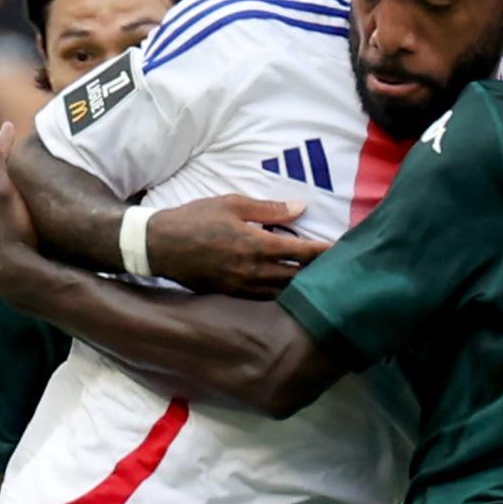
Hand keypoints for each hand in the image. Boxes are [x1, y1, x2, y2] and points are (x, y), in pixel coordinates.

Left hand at [0, 123, 40, 292]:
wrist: (21, 279)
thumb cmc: (13, 233)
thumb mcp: (2, 193)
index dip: (0, 144)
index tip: (12, 126)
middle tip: (13, 149)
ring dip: (4, 191)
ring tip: (17, 180)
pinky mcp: (3, 252)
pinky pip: (4, 223)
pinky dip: (10, 212)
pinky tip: (20, 216)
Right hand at [148, 195, 331, 298]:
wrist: (160, 245)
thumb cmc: (196, 219)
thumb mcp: (232, 203)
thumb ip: (270, 208)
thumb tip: (301, 207)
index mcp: (257, 244)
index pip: (302, 252)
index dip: (325, 252)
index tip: (343, 250)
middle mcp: (253, 271)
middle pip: (298, 277)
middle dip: (319, 273)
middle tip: (337, 268)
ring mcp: (242, 287)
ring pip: (283, 292)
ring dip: (301, 287)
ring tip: (318, 281)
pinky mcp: (232, 296)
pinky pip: (265, 299)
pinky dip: (281, 295)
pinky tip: (289, 289)